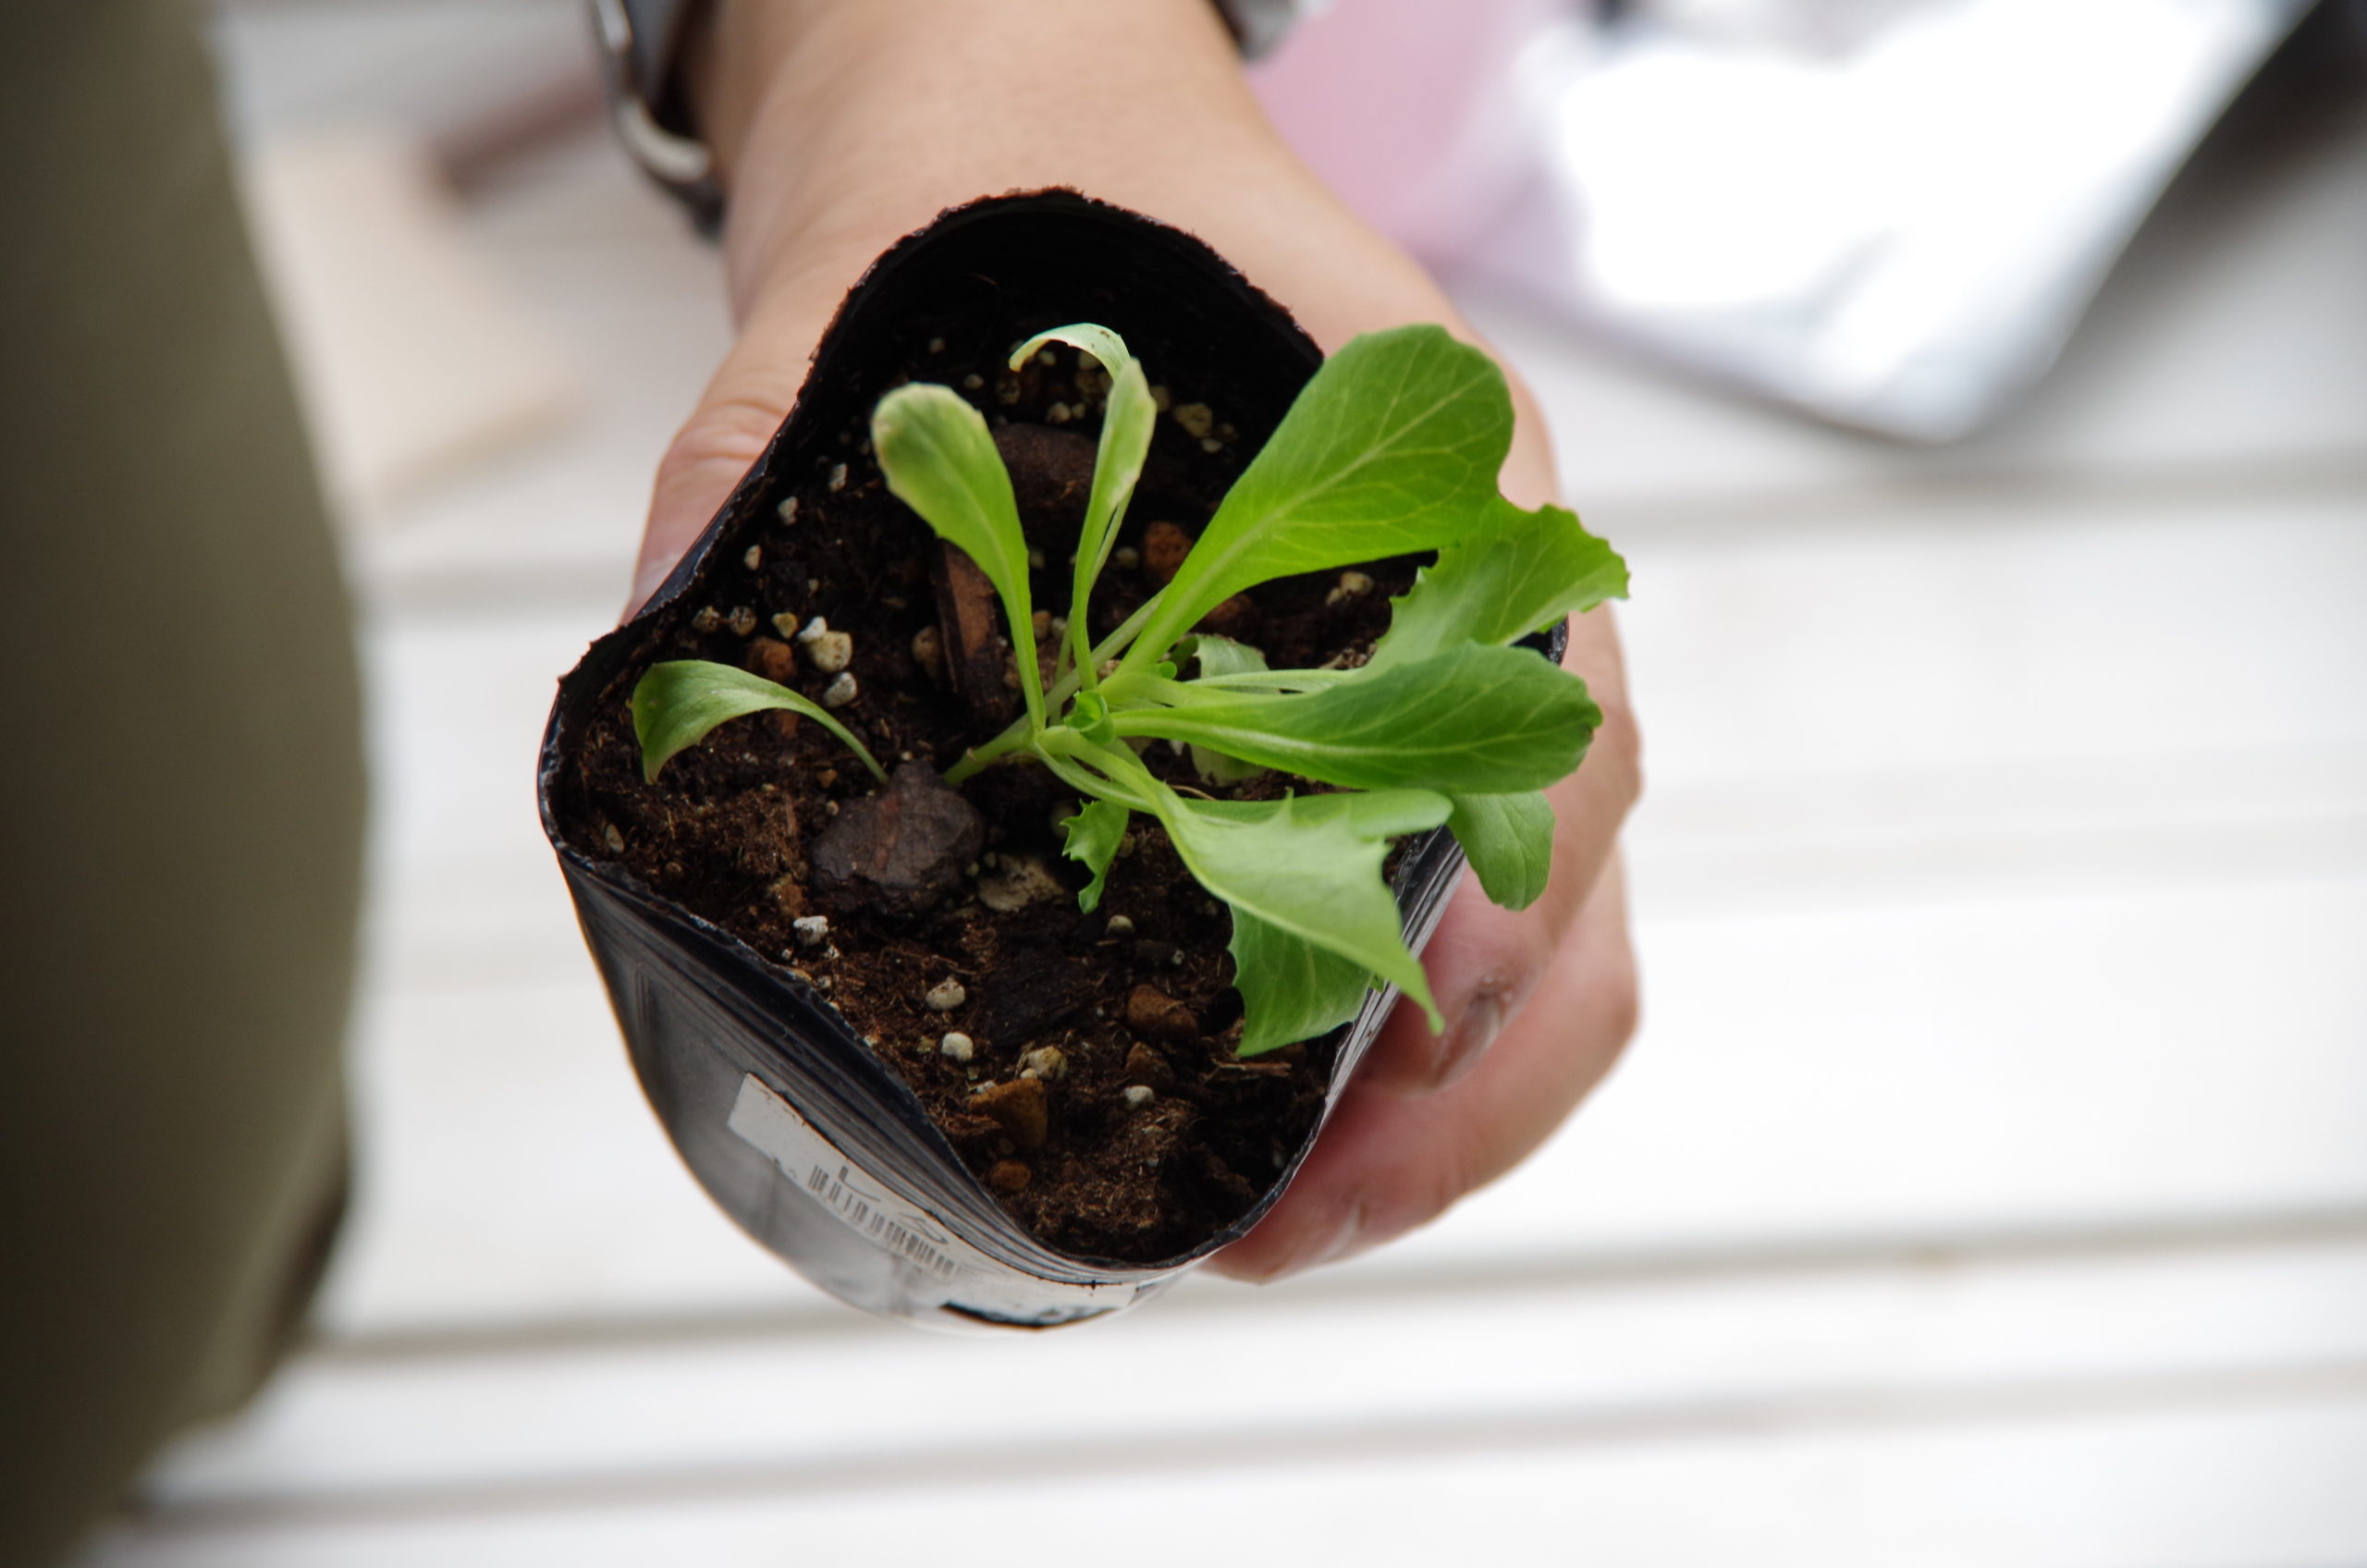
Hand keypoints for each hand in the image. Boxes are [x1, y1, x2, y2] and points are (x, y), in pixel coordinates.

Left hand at [647, 0, 1641, 1281]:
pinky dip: (1388, 1026)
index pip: (1548, 752)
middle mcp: (1482, 589)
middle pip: (1570, 888)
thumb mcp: (893, 295)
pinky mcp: (1370, 703)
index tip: (1370, 1082)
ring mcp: (1443, 656)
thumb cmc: (1026, 175)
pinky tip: (1270, 1100)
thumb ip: (781, 455)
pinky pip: (1443, 893)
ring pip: (1535, 925)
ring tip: (1276, 1218)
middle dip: (1456, 1093)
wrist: (1043, 97)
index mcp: (1438, 480)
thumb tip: (686, 640)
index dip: (1481, 948)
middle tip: (1283, 1227)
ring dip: (1436, 1095)